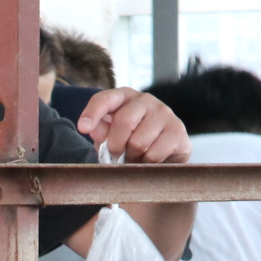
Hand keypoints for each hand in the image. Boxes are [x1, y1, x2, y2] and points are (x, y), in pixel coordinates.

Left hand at [76, 89, 191, 163]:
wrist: (163, 154)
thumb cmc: (130, 143)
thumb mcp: (110, 137)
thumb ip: (100, 132)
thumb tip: (92, 128)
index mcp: (124, 97)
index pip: (105, 99)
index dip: (92, 113)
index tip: (83, 128)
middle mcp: (145, 100)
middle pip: (123, 122)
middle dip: (116, 146)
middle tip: (118, 155)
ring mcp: (164, 113)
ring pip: (139, 142)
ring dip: (133, 157)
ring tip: (136, 156)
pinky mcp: (178, 131)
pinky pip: (154, 154)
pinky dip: (147, 163)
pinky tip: (150, 159)